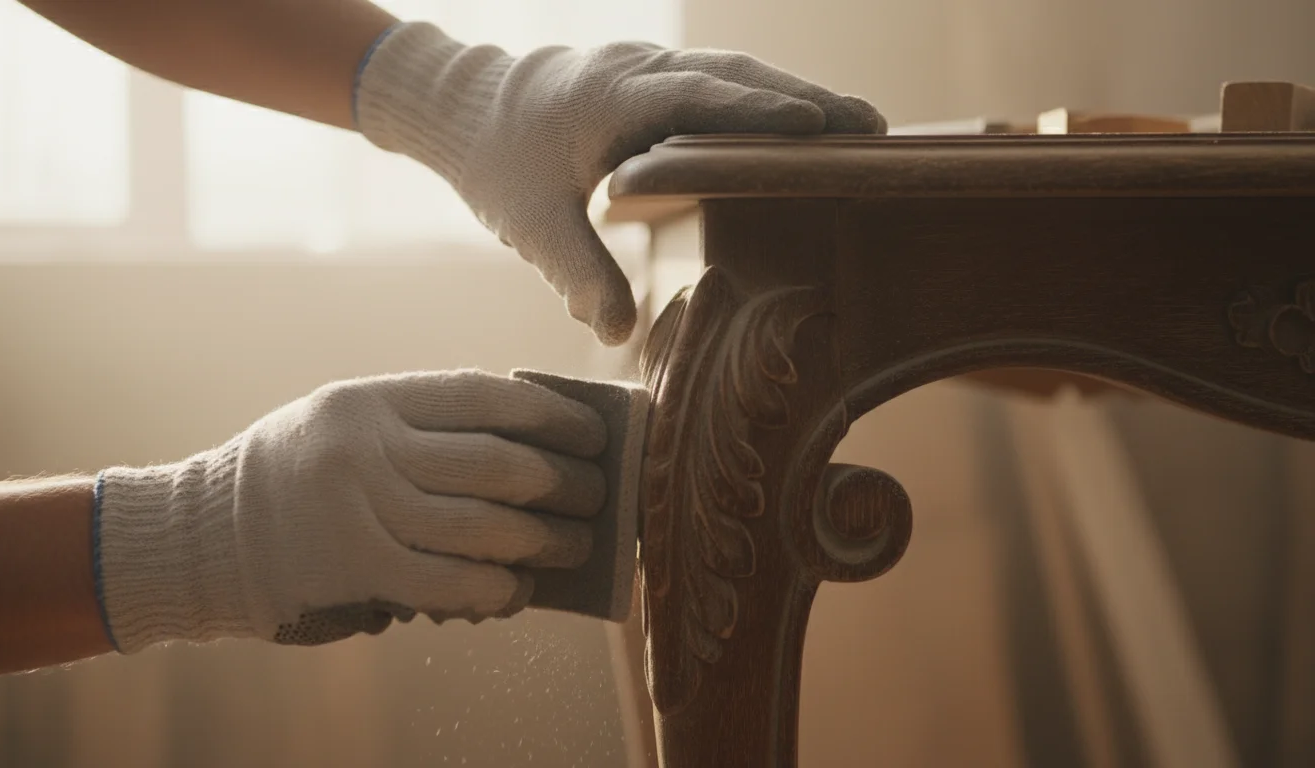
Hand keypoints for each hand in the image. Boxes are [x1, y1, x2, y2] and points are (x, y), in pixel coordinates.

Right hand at [96, 370, 607, 652]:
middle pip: (496, 463)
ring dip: (542, 542)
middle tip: (598, 497)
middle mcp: (367, 446)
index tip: (594, 433)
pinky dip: (494, 590)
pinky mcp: (351, 569)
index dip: (551, 413)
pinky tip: (518, 591)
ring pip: (480, 527)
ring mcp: (357, 508)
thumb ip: (425, 430)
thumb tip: (535, 455)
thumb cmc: (299, 475)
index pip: (484, 395)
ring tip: (576, 547)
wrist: (200, 533)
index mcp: (373, 398)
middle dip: (563, 483)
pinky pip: (446, 584)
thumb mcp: (351, 424)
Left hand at [356, 23, 886, 345]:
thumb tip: (618, 335)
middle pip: (737, 76)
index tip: (824, 125)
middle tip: (874, 128)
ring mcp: (646, 65)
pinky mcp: (649, 76)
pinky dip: (761, 101)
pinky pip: (718, 80)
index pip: (704, 100)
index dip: (764, 113)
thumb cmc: (495, 164)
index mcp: (616, 99)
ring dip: (792, 95)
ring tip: (857, 127)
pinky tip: (796, 127)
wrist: (461, 106)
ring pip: (733, 73)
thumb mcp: (531, 225)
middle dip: (807, 99)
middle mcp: (639, 69)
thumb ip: (577, 275)